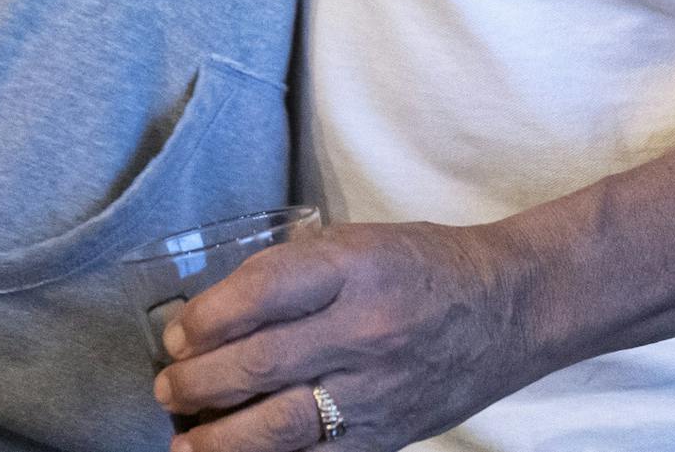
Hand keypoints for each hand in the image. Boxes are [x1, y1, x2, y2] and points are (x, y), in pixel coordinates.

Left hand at [153, 221, 548, 451]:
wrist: (506, 307)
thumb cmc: (424, 264)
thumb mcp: (360, 241)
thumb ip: (295, 272)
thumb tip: (217, 310)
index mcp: (356, 266)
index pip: (263, 290)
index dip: (208, 316)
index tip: (178, 331)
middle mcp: (365, 328)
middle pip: (261, 362)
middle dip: (199, 380)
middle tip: (167, 385)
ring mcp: (378, 390)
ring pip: (280, 425)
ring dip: (220, 438)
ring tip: (184, 438)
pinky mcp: (388, 436)